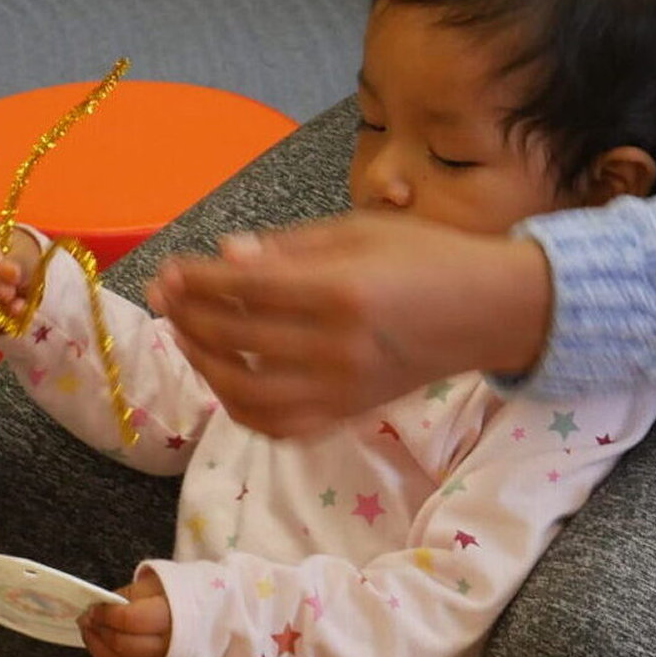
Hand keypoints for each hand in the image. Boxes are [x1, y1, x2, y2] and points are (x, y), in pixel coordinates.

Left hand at [80, 567, 171, 656]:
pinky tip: (98, 643)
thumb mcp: (154, 584)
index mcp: (170, 617)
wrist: (204, 617)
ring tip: (87, 631)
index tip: (92, 608)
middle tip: (85, 618)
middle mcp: (167, 646)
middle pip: (124, 645)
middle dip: (99, 632)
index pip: (130, 620)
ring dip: (98, 647)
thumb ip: (128, 595)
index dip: (107, 615)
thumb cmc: (175, 595)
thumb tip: (102, 605)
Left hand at [148, 214, 554, 439]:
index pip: (243, 290)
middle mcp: (338, 348)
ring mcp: (343, 389)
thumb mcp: (356, 230)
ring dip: (205, 367)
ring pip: (247, 396)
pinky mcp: (350, 413)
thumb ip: (287, 249)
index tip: (167, 270)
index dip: (196, 281)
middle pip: (237, 340)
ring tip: (185, 335)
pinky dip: (241, 408)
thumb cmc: (425, 255)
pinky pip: (280, 426)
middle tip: (165, 296)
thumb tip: (224, 255)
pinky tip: (224, 377)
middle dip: (188, 317)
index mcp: (339, 292)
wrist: (490, 310)